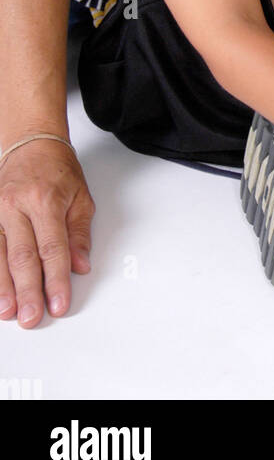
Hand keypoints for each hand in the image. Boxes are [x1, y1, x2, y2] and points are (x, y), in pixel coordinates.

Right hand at [0, 139, 94, 327]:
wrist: (31, 143)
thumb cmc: (57, 169)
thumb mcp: (80, 196)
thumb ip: (79, 233)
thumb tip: (80, 265)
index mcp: (46, 200)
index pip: (52, 248)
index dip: (56, 279)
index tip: (58, 303)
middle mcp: (17, 206)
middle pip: (22, 255)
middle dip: (27, 290)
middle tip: (31, 316)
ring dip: (3, 287)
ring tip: (8, 311)